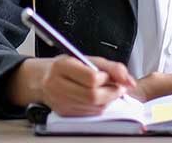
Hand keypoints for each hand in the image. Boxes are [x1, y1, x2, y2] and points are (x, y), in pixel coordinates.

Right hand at [12, 56, 136, 115]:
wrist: (41, 79)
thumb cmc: (66, 67)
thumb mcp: (87, 58)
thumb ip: (112, 67)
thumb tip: (130, 81)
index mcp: (62, 66)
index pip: (91, 78)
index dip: (107, 79)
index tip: (111, 76)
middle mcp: (57, 85)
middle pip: (93, 96)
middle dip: (112, 92)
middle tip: (118, 87)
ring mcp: (59, 101)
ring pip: (94, 107)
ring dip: (107, 100)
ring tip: (107, 91)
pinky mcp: (64, 113)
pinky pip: (89, 114)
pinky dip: (99, 107)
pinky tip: (97, 98)